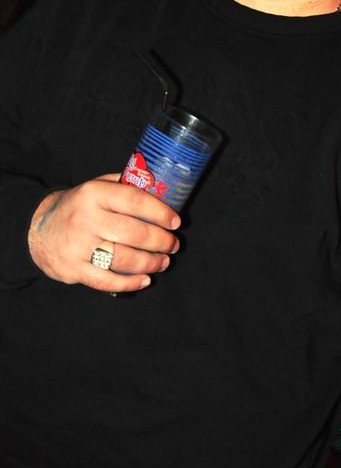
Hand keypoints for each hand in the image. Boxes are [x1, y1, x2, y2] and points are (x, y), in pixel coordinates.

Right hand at [27, 173, 180, 291]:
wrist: (38, 228)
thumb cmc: (78, 207)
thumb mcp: (95, 186)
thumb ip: (123, 185)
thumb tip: (159, 185)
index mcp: (94, 194)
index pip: (134, 200)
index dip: (159, 212)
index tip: (175, 221)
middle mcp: (86, 219)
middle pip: (134, 233)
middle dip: (160, 241)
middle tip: (173, 244)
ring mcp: (79, 246)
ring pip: (124, 259)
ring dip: (150, 263)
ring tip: (163, 261)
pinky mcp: (73, 269)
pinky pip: (106, 281)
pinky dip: (130, 283)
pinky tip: (145, 279)